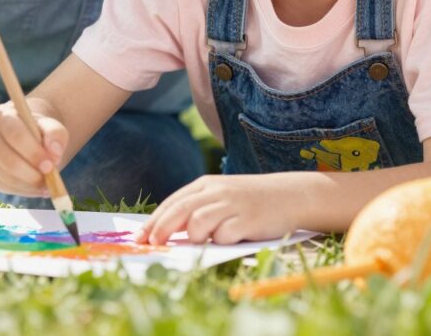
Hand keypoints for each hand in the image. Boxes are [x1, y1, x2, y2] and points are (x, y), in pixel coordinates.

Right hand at [0, 100, 67, 196]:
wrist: (31, 137)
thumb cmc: (41, 131)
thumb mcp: (52, 127)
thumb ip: (55, 134)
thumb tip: (54, 153)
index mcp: (3, 115)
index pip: (14, 134)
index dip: (32, 152)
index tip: (50, 165)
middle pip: (6, 158)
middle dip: (30, 173)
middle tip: (49, 178)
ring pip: (5, 176)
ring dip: (29, 184)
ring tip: (47, 183)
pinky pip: (4, 186)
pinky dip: (24, 190)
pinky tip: (37, 186)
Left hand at [138, 174, 298, 244]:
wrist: (290, 195)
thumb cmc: (250, 201)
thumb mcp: (221, 197)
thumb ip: (197, 209)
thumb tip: (167, 233)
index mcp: (206, 185)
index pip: (172, 203)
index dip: (154, 222)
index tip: (140, 239)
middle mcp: (216, 191)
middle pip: (179, 211)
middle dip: (161, 230)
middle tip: (153, 246)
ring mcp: (232, 204)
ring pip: (197, 223)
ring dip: (196, 236)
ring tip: (207, 238)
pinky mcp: (247, 220)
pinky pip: (223, 235)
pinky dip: (221, 241)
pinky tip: (231, 237)